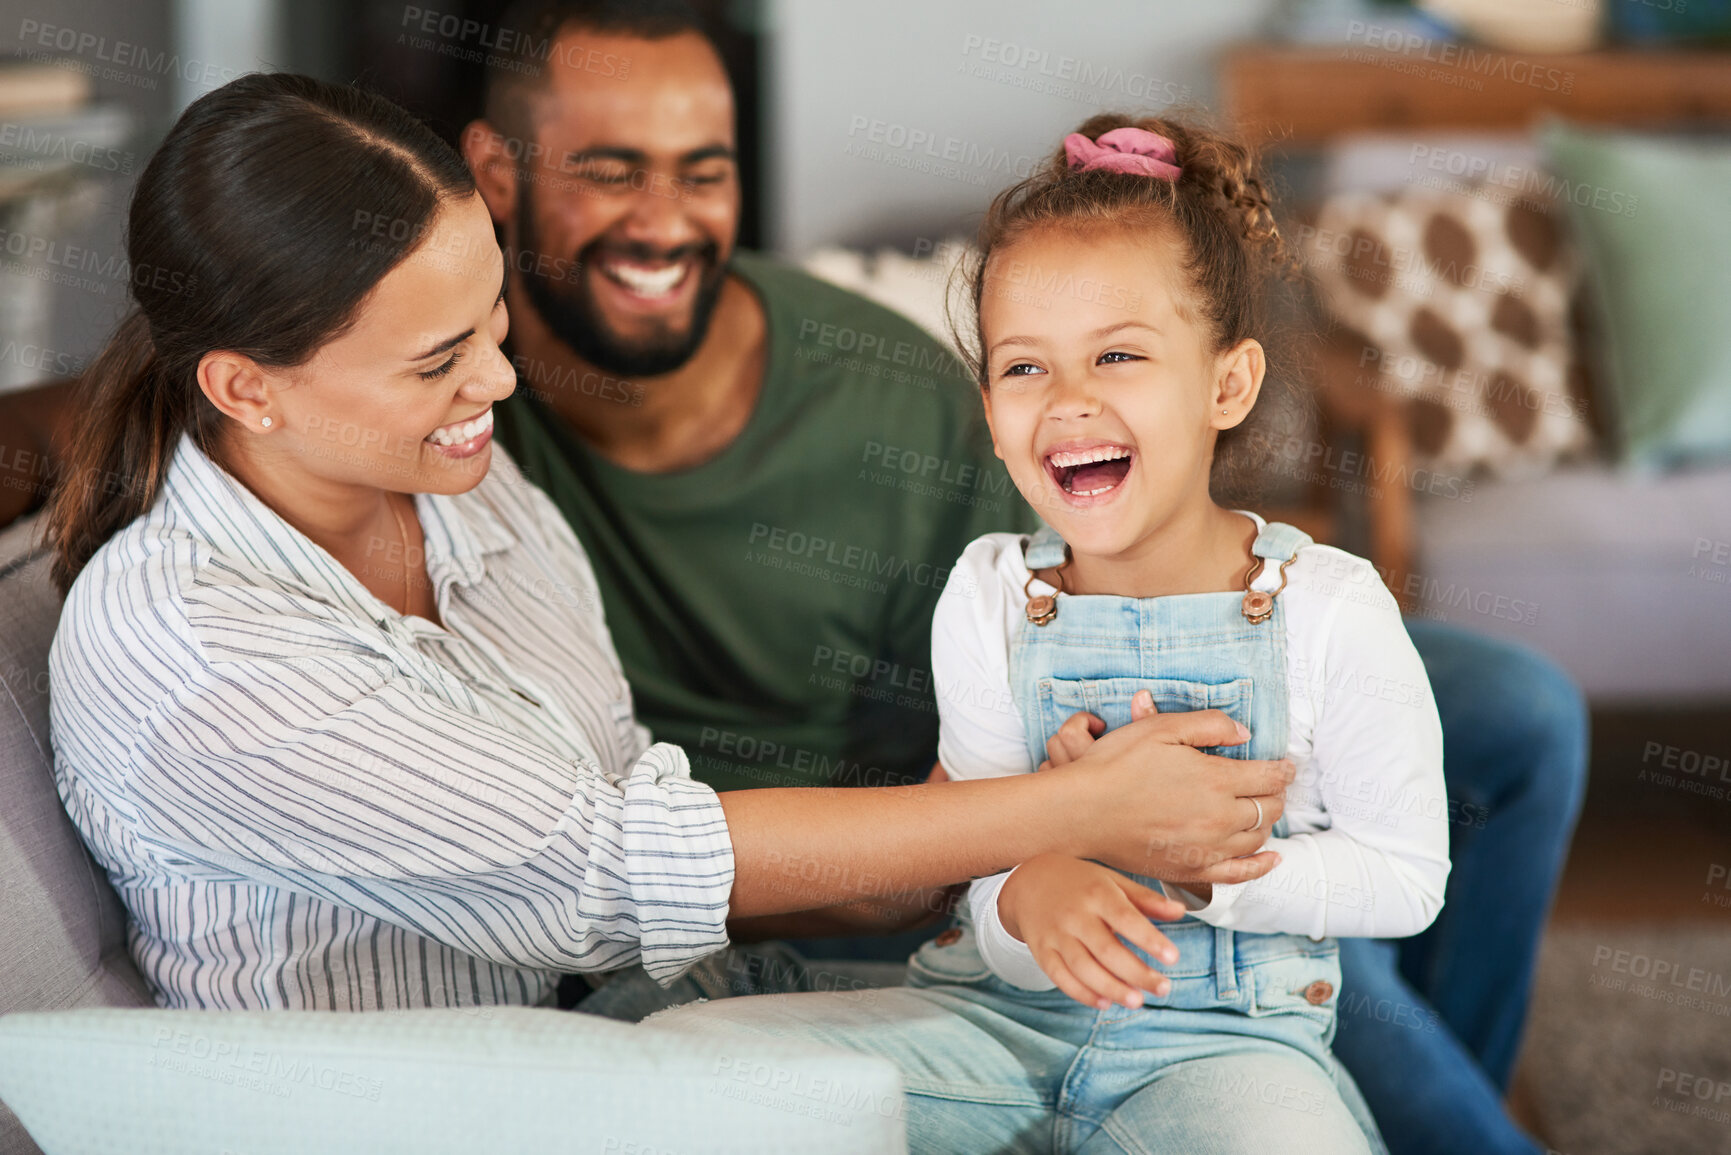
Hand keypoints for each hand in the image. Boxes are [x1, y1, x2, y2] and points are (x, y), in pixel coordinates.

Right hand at [998, 853, 1184, 1009]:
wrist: (1028, 882)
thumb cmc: (1079, 882)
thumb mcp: (1112, 881)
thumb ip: (1146, 899)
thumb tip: (1181, 912)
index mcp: (1097, 894)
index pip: (1126, 918)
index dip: (1149, 939)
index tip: (1173, 958)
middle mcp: (1075, 915)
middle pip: (1106, 950)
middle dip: (1136, 973)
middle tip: (1163, 989)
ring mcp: (1056, 935)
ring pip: (1083, 968)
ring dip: (1111, 988)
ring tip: (1137, 1001)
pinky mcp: (1042, 952)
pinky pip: (1060, 977)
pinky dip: (1081, 993)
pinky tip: (1104, 1002)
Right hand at [1039, 692, 1291, 886]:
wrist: (1081, 812)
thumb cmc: (1115, 765)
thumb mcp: (1161, 729)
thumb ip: (1208, 725)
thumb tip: (1244, 733)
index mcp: (1215, 780)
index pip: (1268, 776)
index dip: (1282, 769)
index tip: (1285, 765)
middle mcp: (1219, 818)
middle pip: (1268, 808)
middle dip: (1276, 793)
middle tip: (1272, 784)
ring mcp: (1206, 849)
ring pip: (1257, 838)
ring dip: (1266, 821)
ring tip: (1262, 809)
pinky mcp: (1190, 870)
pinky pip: (1238, 873)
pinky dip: (1261, 866)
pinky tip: (1271, 859)